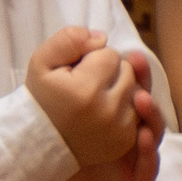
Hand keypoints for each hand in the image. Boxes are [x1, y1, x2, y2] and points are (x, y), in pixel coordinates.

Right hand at [25, 27, 139, 166]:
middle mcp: (106, 112)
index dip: (94, 60)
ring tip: (95, 102)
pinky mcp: (126, 142)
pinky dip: (127, 110)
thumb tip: (102, 38)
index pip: (111, 55)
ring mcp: (119, 130)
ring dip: (121, 91)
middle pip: (128, 72)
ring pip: (137, 90)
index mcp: (85, 90)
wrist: (39, 142)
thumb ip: (69, 39)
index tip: (76, 75)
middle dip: (111, 74)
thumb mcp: (41, 62)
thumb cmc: (41, 98)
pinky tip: (106, 115)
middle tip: (86, 88)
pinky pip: (142, 113)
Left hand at [63, 56, 162, 180]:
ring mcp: (142, 154)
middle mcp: (137, 132)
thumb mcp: (74, 134)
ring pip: (154, 130)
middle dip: (143, 82)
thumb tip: (63, 77)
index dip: (130, 71)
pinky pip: (150, 163)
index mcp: (121, 119)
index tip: (123, 54)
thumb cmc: (88, 166)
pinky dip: (149, 150)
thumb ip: (71, 107)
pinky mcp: (142, 179)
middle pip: (146, 103)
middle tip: (135, 62)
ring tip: (139, 99)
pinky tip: (142, 137)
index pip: (131, 89)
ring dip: (150, 113)